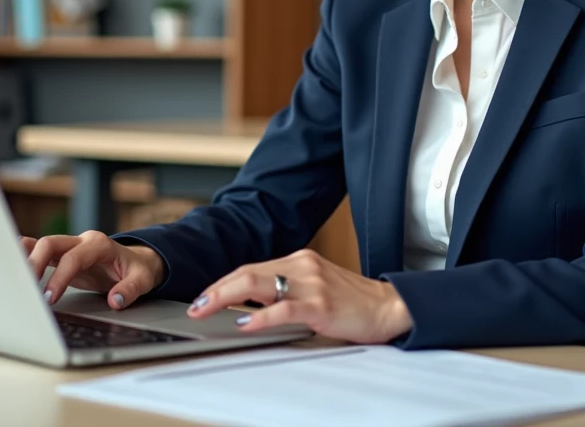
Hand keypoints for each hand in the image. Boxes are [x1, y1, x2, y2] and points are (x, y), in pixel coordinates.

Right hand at [21, 231, 165, 310]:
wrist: (137, 262)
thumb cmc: (137, 270)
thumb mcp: (142, 280)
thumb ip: (130, 290)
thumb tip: (115, 300)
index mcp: (99, 244)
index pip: (73, 258)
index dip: (59, 277)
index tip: (49, 298)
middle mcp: (81, 241)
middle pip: (50, 243)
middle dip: (34, 264)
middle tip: (25, 291)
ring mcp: (69, 246)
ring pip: (40, 245)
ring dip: (24, 260)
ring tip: (9, 278)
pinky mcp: (61, 255)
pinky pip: (39, 251)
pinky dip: (23, 255)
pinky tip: (8, 264)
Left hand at [185, 249, 412, 343]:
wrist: (388, 307)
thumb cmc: (352, 302)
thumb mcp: (315, 287)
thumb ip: (286, 289)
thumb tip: (249, 304)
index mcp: (299, 260)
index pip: (250, 268)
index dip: (223, 283)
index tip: (203, 297)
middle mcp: (302, 265)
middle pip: (248, 272)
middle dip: (216, 289)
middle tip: (195, 306)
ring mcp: (312, 283)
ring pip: (258, 285)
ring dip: (226, 297)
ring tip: (206, 310)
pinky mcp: (321, 305)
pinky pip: (283, 308)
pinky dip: (260, 316)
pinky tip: (245, 323)